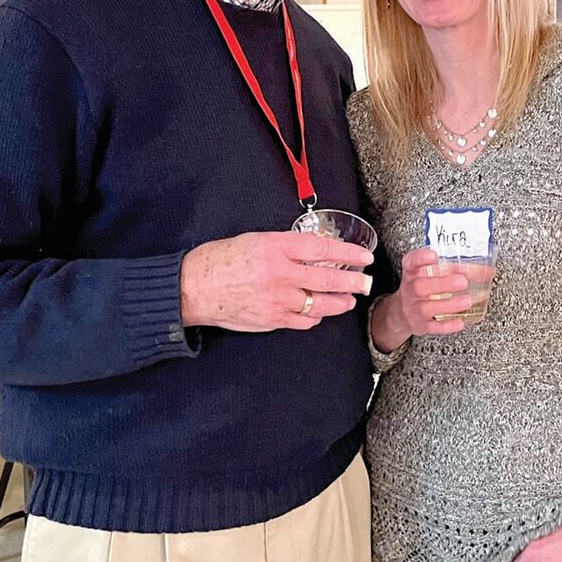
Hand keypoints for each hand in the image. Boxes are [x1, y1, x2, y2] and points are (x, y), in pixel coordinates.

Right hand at [179, 232, 373, 331]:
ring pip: (320, 304)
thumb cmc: (221, 260)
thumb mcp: (256, 240)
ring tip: (349, 300)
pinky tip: (320, 312)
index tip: (363, 256)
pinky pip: (303, 320)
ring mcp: (277, 300)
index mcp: (275, 248)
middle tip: (366, 281)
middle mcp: (279, 274)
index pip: (322, 248)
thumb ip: (286, 245)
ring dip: (339, 302)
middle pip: (327, 278)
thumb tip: (315, 247)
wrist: (194, 288)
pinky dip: (315, 317)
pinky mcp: (271, 319)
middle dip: (352, 281)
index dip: (347, 252)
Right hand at [370, 248, 492, 352]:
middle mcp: (411, 289)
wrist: (402, 312)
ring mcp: (415, 308)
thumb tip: (487, 270)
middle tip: (463, 281)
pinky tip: (460, 322)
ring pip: (428, 307)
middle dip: (443, 283)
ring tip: (467, 301)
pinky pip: (433, 326)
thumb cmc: (422, 288)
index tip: (434, 255)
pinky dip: (447, 326)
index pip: (411, 262)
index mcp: (412, 272)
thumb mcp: (428, 273)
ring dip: (449, 304)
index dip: (421, 258)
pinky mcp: (421, 324)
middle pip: (421, 286)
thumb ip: (452, 268)